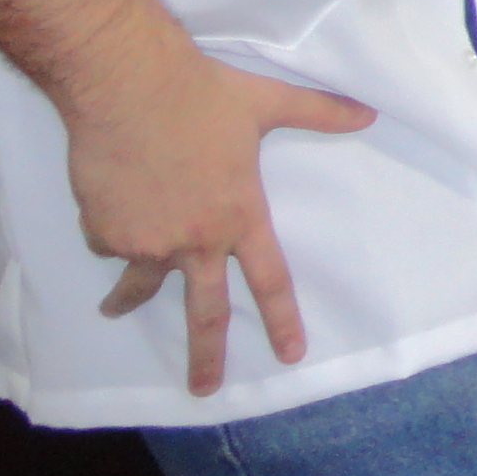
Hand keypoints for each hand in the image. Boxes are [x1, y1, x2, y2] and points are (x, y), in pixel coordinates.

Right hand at [65, 30, 373, 396]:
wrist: (128, 86)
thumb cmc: (203, 93)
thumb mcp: (269, 102)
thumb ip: (320, 113)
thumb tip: (370, 112)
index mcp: (239, 215)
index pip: (269, 279)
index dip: (281, 318)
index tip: (290, 354)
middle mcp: (195, 240)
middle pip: (203, 314)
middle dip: (204, 357)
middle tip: (204, 389)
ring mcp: (147, 242)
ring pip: (139, 283)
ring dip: (127, 301)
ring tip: (116, 310)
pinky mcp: (106, 233)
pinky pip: (109, 242)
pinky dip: (111, 229)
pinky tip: (112, 201)